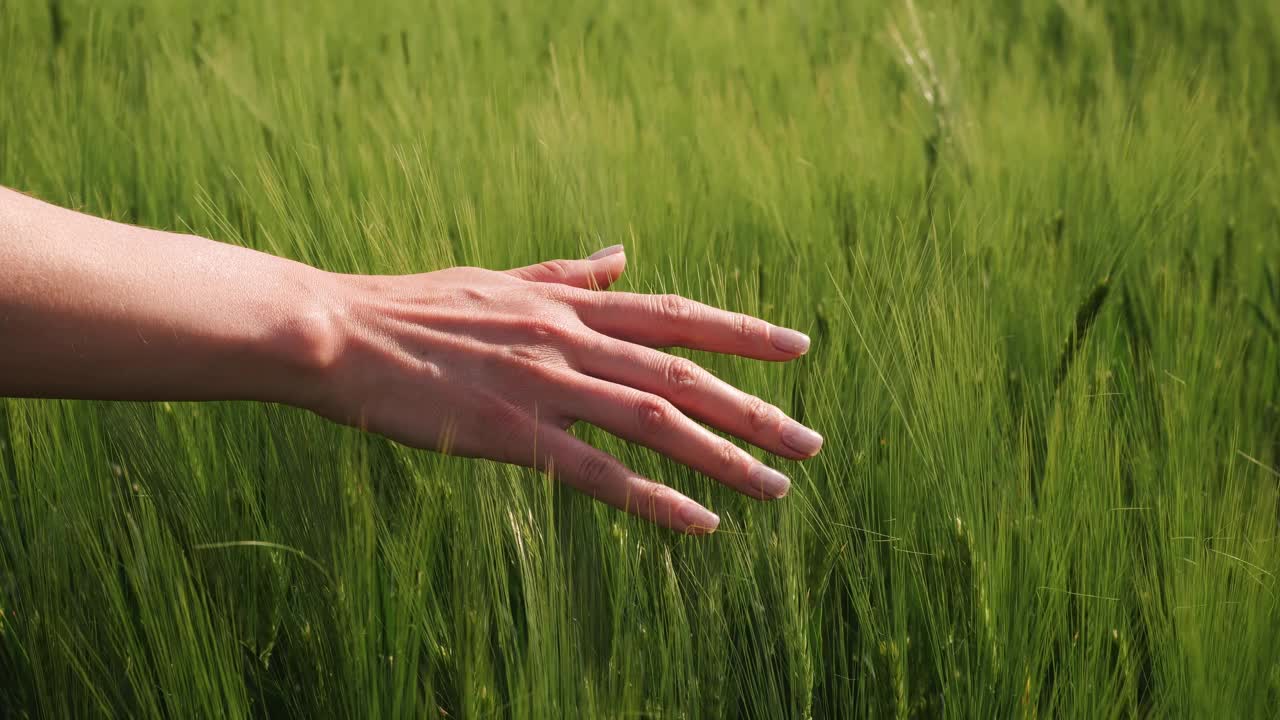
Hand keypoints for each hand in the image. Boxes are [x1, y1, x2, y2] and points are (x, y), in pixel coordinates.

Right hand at [298, 245, 822, 533]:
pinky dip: (654, 497)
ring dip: (722, 457)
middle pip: (683, 374)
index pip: (676, 314)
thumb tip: (622, 255)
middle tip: (811, 443)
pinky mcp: (510, 433)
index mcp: (568, 306)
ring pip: (655, 420)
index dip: (743, 332)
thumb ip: (567, 274)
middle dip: (754, 410)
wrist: (337, 333)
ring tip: (775, 488)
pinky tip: (699, 523)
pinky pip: (598, 471)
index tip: (799, 348)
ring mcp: (543, 385)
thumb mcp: (500, 278)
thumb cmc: (413, 308)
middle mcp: (568, 339)